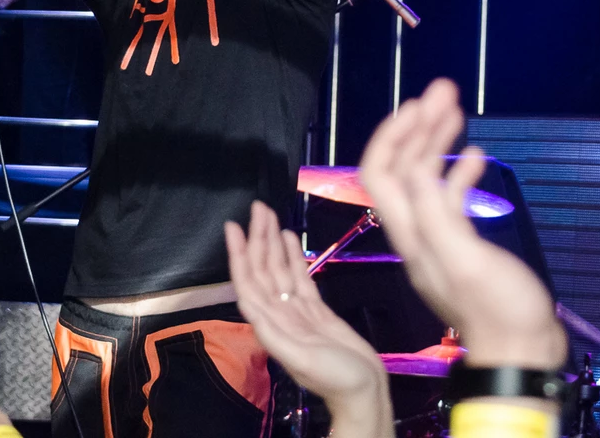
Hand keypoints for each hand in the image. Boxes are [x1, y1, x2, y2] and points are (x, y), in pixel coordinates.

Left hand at [226, 202, 390, 437]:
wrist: (365, 391)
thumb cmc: (335, 379)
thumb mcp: (302, 359)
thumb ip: (274, 335)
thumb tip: (248, 306)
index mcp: (271, 325)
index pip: (249, 282)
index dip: (239, 254)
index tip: (234, 227)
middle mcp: (279, 314)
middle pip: (263, 270)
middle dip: (258, 239)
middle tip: (257, 208)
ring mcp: (297, 310)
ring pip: (279, 270)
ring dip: (272, 242)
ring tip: (268, 215)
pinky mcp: (316, 309)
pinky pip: (299, 278)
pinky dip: (293, 256)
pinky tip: (289, 237)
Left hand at [358, 77, 564, 369]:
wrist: (522, 351)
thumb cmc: (499, 312)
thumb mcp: (465, 260)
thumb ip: (436, 216)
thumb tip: (416, 168)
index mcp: (410, 232)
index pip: (381, 171)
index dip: (393, 133)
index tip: (421, 103)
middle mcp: (417, 232)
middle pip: (403, 167)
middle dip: (419, 124)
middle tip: (445, 89)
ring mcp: (439, 238)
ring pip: (426, 178)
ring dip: (438, 141)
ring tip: (457, 109)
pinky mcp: (463, 246)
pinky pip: (451, 199)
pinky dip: (459, 171)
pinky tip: (476, 157)